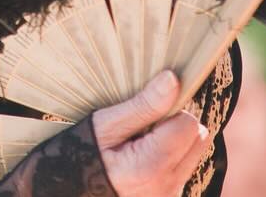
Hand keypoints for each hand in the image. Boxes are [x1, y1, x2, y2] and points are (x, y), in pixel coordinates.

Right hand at [91, 70, 210, 196]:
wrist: (67, 188)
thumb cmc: (80, 155)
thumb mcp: (105, 125)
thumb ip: (143, 106)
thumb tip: (173, 80)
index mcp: (151, 166)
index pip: (189, 123)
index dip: (171, 110)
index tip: (147, 113)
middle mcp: (166, 185)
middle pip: (198, 138)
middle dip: (178, 124)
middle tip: (145, 126)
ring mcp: (168, 195)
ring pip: (194, 154)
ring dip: (176, 142)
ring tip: (143, 143)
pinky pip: (183, 169)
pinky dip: (171, 158)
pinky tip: (145, 158)